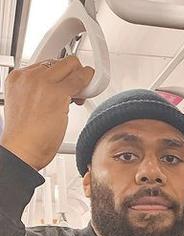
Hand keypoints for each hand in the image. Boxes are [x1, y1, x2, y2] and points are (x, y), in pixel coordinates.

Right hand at [0, 56, 93, 170]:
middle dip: (71, 73)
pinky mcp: (58, 92)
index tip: (64, 84)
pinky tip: (89, 91)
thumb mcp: (27, 105)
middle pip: (59, 62)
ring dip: (80, 78)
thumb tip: (59, 90)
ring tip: (79, 95)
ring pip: (71, 65)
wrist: (22, 149)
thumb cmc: (26, 135)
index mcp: (18, 78)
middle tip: (75, 90)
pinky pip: (81, 79)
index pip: (45, 65)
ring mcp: (42, 82)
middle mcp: (28, 76)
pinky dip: (89, 82)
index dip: (59, 74)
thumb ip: (40, 92)